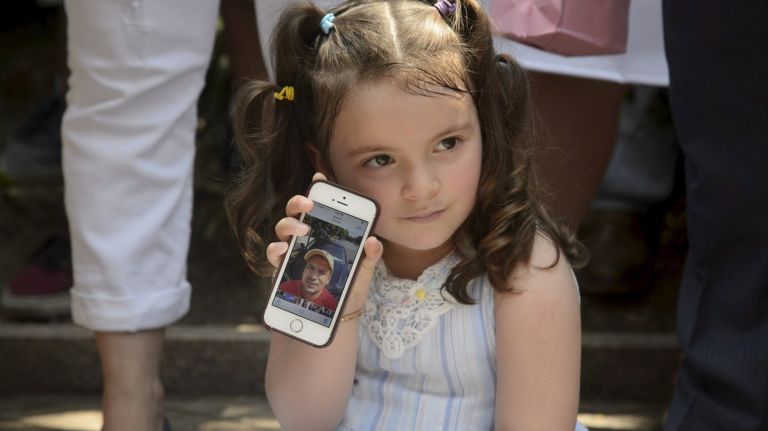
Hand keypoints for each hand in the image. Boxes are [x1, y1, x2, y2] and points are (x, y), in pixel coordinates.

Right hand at [265, 172, 382, 314]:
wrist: (333, 318)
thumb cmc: (348, 290)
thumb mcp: (363, 273)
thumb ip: (369, 256)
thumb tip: (373, 241)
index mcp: (327, 232)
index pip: (321, 206)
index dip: (318, 188)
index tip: (320, 177)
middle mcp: (307, 237)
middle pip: (297, 211)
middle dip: (299, 202)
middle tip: (309, 202)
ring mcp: (292, 251)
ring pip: (283, 228)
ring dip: (289, 224)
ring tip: (302, 228)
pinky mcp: (282, 268)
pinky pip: (274, 253)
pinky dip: (276, 249)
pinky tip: (283, 250)